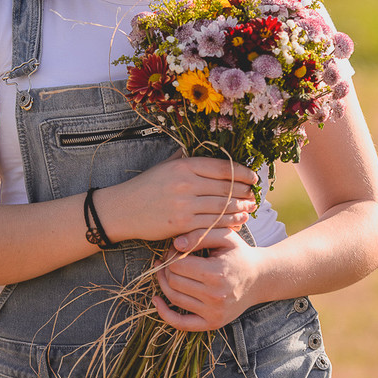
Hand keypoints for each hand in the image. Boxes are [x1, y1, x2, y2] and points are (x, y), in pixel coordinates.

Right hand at [101, 156, 258, 242]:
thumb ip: (187, 159)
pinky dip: (229, 222)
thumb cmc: (146, 186)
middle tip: (255, 194)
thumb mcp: (166, 165)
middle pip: (227, 187)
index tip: (253, 177)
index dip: (243, 172)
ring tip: (250, 208)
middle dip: (245, 192)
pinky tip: (238, 221)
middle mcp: (186, 183)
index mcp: (184, 165)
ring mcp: (184, 204)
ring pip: (223, 206)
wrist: (123, 210)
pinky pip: (213, 223)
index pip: (223, 168)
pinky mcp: (182, 224)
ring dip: (241, 208)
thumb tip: (211, 153)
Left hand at [152, 228, 261, 330]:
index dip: (171, 254)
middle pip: (173, 281)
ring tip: (166, 271)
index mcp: (217, 273)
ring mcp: (213, 312)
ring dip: (164, 283)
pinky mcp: (212, 323)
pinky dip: (164, 313)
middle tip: (171, 258)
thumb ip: (200, 235)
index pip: (178, 265)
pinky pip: (181, 324)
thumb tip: (175, 244)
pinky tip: (156, 300)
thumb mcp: (225, 236)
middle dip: (167, 267)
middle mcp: (215, 296)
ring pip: (174, 298)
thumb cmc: (239, 254)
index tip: (175, 249)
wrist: (259, 279)